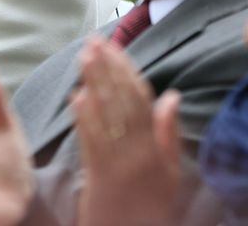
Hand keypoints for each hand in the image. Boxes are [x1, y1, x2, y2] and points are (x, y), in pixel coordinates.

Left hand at [72, 39, 186, 225]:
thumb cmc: (153, 206)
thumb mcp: (171, 172)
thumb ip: (169, 133)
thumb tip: (171, 94)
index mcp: (156, 149)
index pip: (141, 101)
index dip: (126, 71)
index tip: (114, 47)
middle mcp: (136, 152)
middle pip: (119, 102)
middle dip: (105, 68)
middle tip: (93, 42)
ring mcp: (115, 163)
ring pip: (104, 116)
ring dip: (92, 84)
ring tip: (83, 57)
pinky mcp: (97, 176)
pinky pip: (90, 142)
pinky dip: (83, 118)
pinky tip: (75, 97)